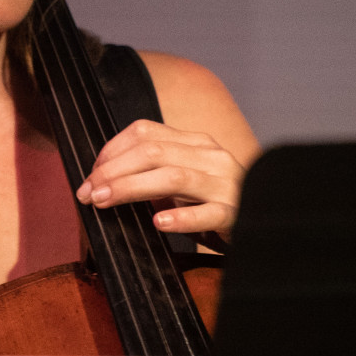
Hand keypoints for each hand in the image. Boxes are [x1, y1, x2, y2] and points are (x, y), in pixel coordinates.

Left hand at [75, 119, 243, 234]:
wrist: (267, 221)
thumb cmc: (215, 202)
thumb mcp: (185, 180)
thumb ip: (153, 172)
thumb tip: (103, 180)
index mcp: (196, 143)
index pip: (146, 133)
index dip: (111, 151)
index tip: (90, 175)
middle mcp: (211, 156)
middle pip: (153, 153)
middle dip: (113, 171)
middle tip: (88, 193)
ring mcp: (226, 184)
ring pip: (174, 177)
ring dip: (131, 188)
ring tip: (104, 201)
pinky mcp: (237, 213)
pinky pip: (209, 213)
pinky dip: (182, 216)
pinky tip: (159, 222)